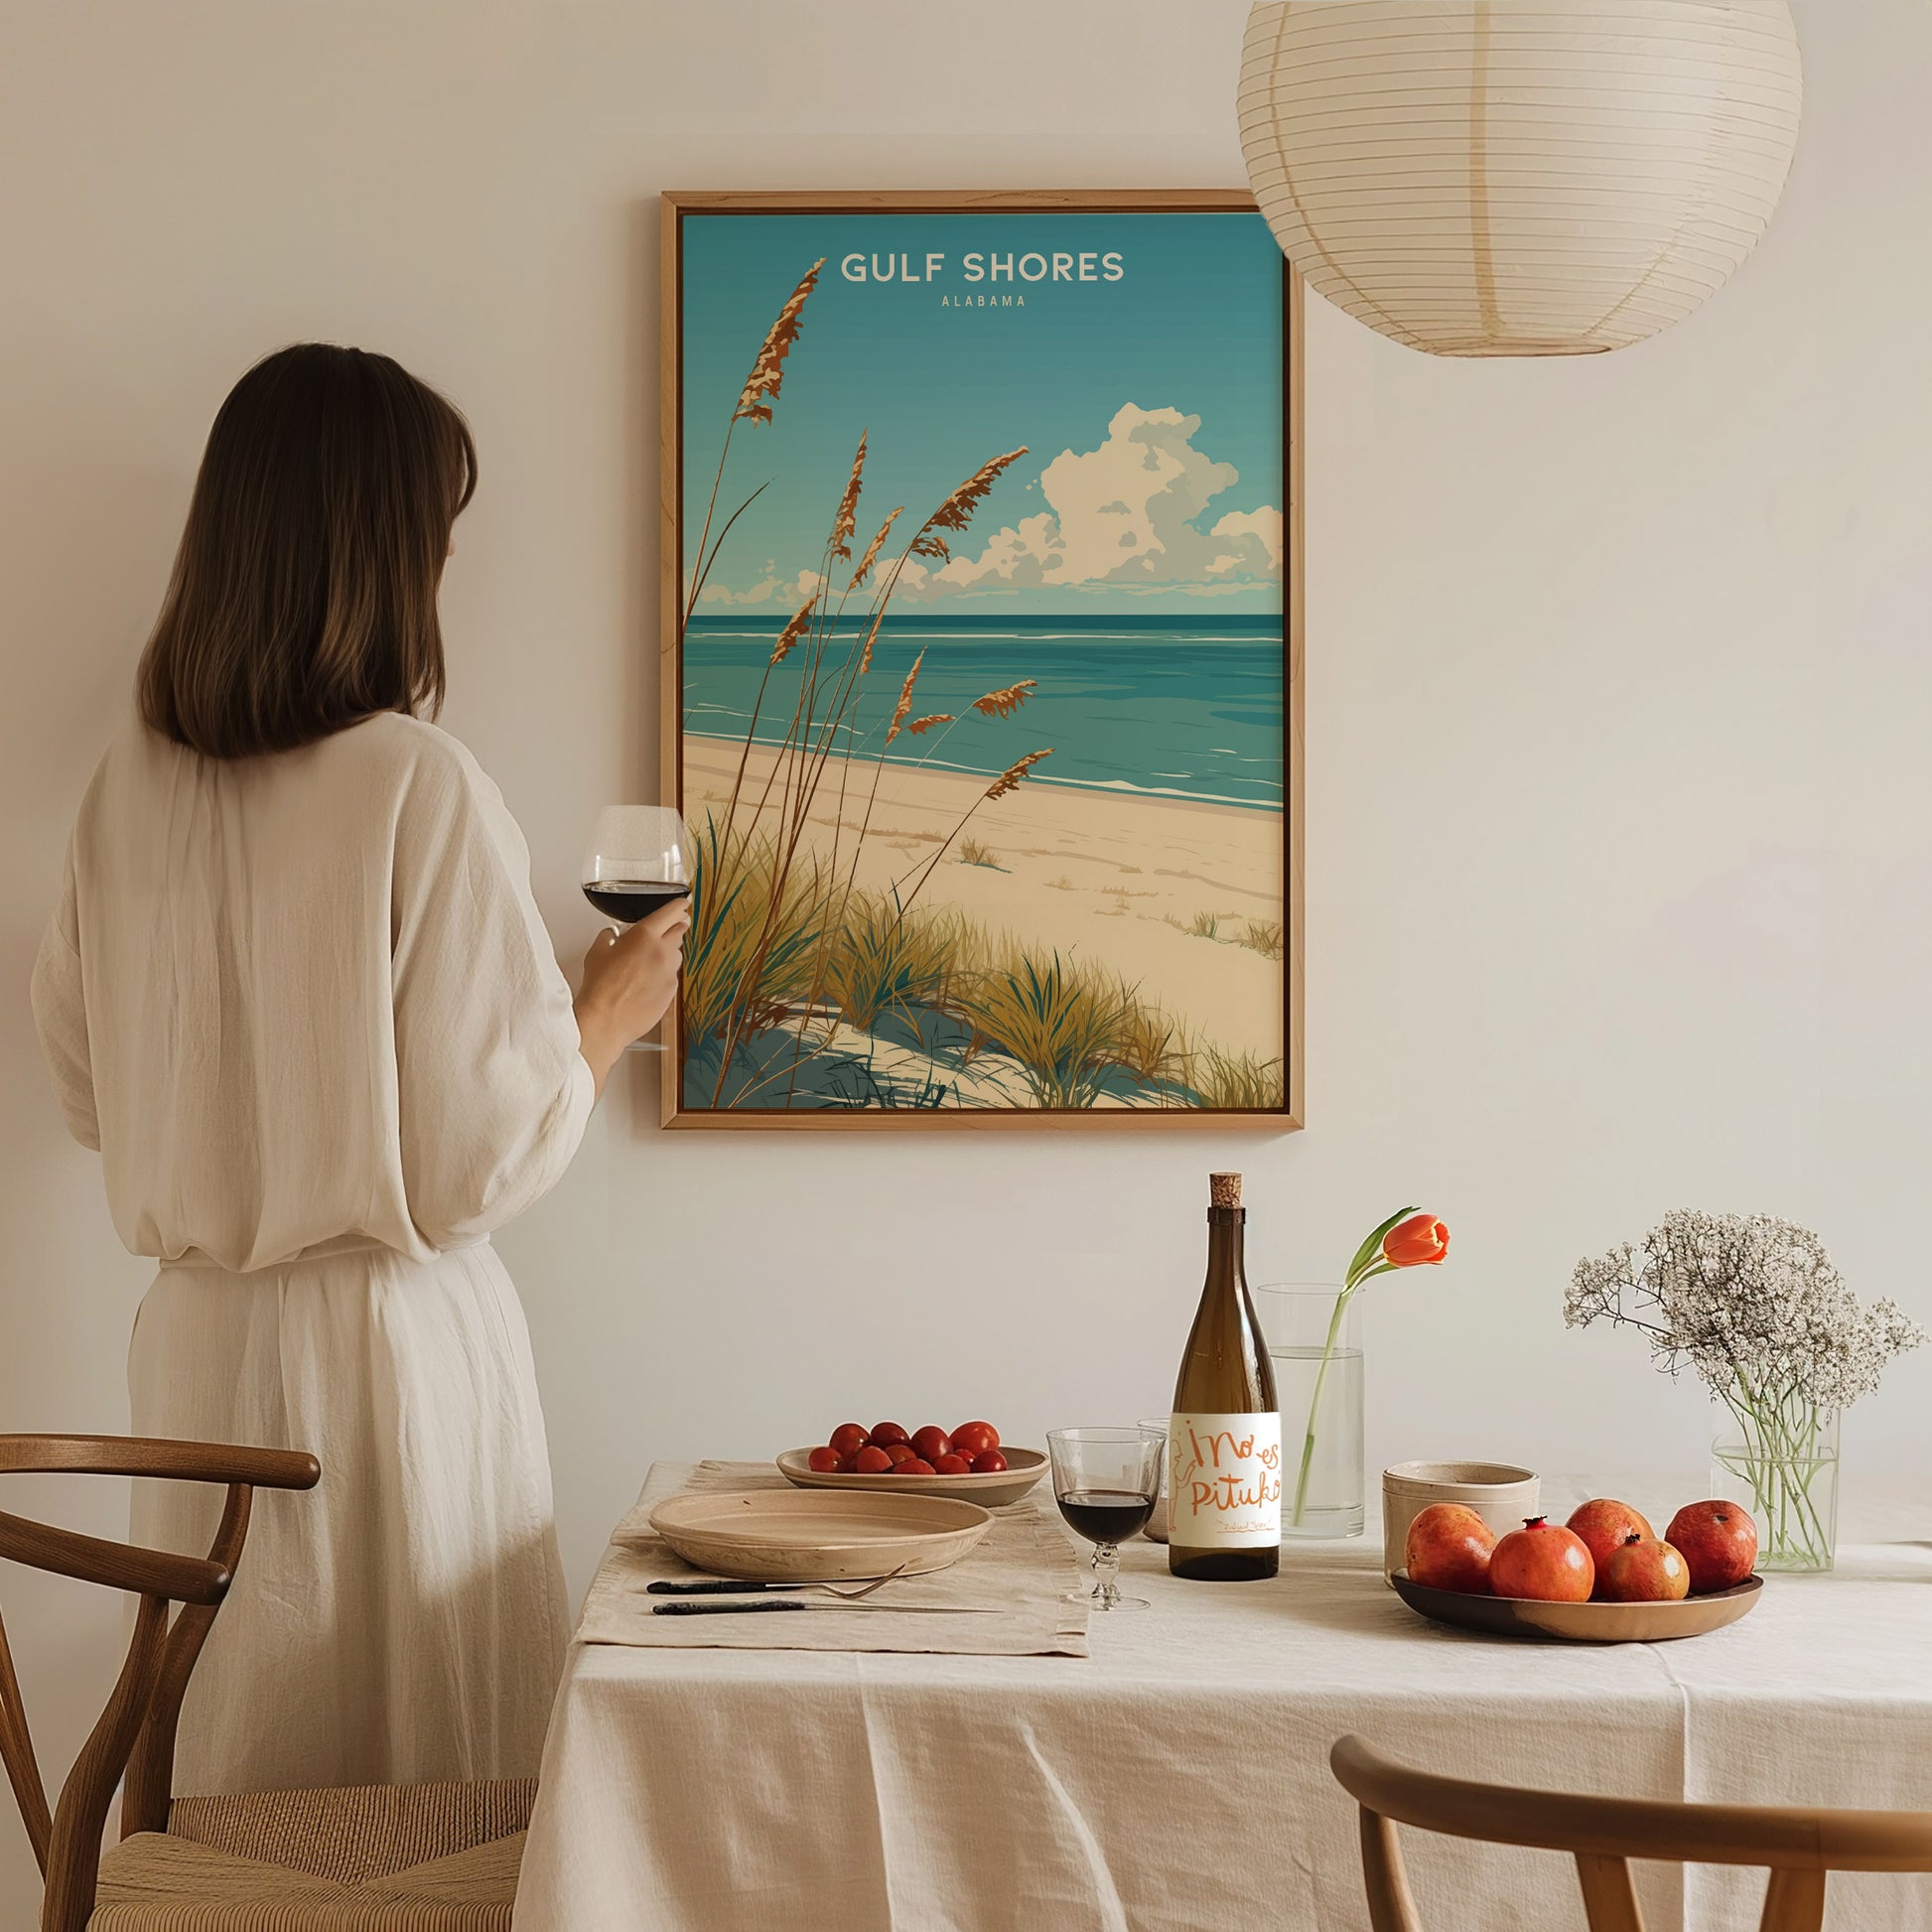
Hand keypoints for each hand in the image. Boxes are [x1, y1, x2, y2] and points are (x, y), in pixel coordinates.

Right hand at [574, 896, 692, 1094]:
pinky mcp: (672, 991)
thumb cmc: (600, 987)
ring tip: (649, 961)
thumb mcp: (597, 952)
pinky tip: (647, 982)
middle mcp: (662, 952)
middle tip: (669, 928)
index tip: (683, 903)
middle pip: (679, 932)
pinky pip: (672, 976)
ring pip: (676, 955)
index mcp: (644, 935)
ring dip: (668, 953)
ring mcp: (670, 973)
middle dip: (675, 928)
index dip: (678, 906)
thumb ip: (609, 937)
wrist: (606, 1019)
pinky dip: (664, 975)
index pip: (670, 912)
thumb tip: (612, 935)